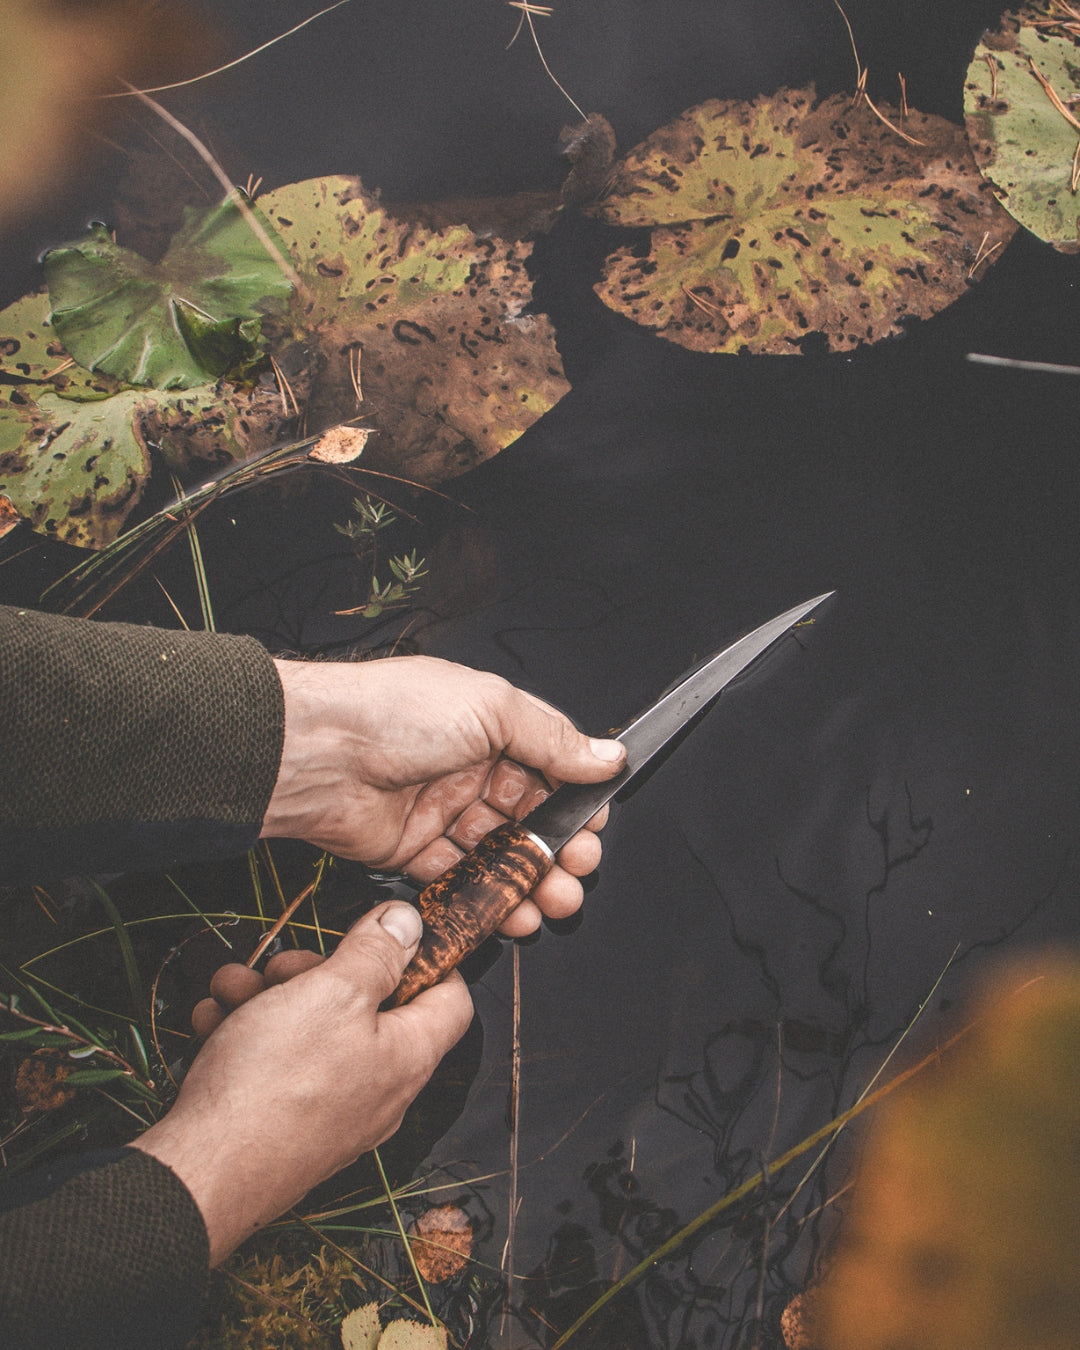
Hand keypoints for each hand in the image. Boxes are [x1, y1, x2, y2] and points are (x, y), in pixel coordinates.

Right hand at [133, 902, 471, 1264]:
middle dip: (317, 973)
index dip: (427, 958)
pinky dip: (247, 1037)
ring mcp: (333, 1114)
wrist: (200, 1174)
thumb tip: (410, 924)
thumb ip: (376, 952)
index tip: (386, 935)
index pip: (450, 998)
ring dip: (269, 998)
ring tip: (232, 988)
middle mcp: (380, 1090)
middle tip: (280, 965)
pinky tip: (213, 1022)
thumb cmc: (273, 1083)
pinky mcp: (287, 1129)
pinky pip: (278, 1068)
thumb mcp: (332, 992)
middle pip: (367, 1009)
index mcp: (408, 1055)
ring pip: (311, 1032)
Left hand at [261, 655, 624, 936]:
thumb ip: (554, 738)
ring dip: (530, 881)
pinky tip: (512, 913)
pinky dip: (488, 900)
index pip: (548, 769)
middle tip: (577, 872)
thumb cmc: (393, 712)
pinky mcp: (412, 850)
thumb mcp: (491, 708)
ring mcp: (440, 810)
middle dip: (558, 850)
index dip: (573, 802)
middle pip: (528, 818)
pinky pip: (459, 880)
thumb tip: (608, 755)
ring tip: (553, 902)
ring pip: (498, 854)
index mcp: (490, 727)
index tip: (593, 829)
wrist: (316, 752)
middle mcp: (467, 767)